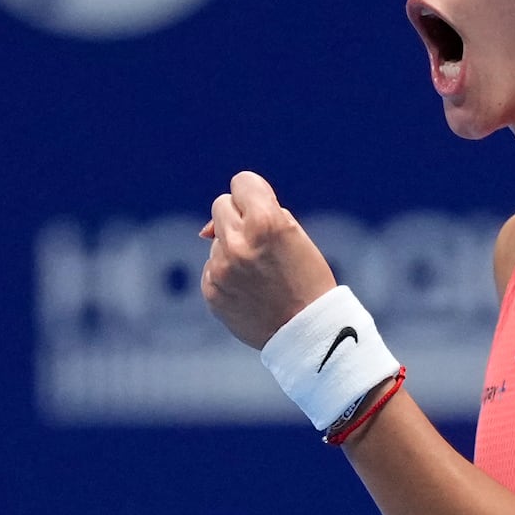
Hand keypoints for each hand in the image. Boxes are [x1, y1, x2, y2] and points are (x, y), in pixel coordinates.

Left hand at [199, 171, 337, 348]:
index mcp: (266, 223)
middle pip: (221, 206)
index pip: (241, 182)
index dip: (254, 195)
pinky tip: (249, 290)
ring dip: (233, 248)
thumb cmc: (308, 280)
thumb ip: (259, 215)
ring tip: (260, 273)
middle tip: (261, 241)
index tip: (264, 210)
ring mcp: (222, 269)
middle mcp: (239, 243)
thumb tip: (206, 229)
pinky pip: (211, 268)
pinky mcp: (212, 292)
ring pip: (216, 240)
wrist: (308, 332)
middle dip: (239, 218)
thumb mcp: (295, 235)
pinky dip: (227, 274)